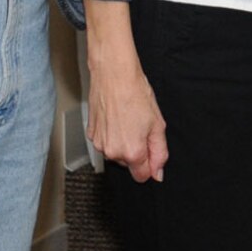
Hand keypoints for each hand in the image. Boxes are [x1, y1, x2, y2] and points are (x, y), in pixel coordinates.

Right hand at [87, 63, 169, 182]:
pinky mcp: (91, 134)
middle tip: (140, 126)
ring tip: (128, 119)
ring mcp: (100, 144)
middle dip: (136, 150)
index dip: (149, 163)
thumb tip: (158, 173)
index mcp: (132, 152)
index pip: (142, 176)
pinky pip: (105, 142)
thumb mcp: (158, 124)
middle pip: (128, 164)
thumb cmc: (136, 93)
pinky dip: (112, 134)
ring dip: (123, 142)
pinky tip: (116, 117)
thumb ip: (160, 152)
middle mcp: (113, 152)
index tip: (150, 148)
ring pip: (116, 153)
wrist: (114, 75)